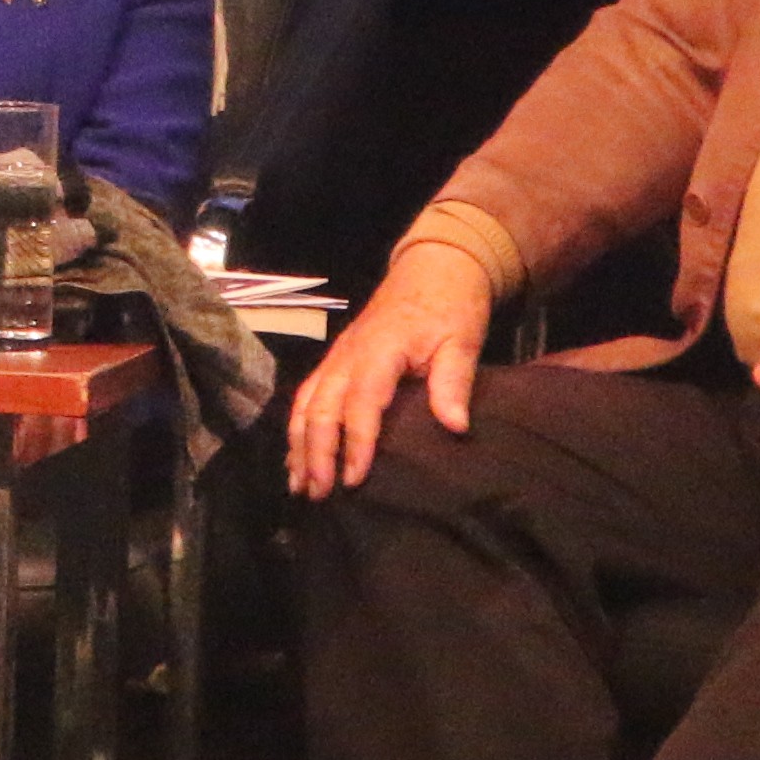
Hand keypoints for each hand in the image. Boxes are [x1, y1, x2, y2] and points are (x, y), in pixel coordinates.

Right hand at [287, 236, 496, 500]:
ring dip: (300, 445)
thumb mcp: (462, 339)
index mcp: (379, 350)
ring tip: (299, 485)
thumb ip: (454, 381)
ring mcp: (338, 356)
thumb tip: (454, 426)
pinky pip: (307, 396)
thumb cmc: (450, 305)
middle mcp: (348, 354)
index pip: (361, 402)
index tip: (355, 480)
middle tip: (319, 493)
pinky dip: (299, 429)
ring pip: (306, 403)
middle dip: (316, 452)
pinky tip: (297, 457)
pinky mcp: (336, 360)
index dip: (356, 442)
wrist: (434, 267)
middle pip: (321, 407)